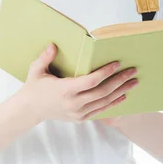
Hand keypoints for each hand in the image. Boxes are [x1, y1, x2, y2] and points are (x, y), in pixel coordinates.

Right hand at [15, 42, 138, 123]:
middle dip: (119, 81)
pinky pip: (100, 110)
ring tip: (133, 82)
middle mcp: (73, 103)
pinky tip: (123, 96)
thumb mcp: (36, 70)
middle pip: (102, 92)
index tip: (117, 63)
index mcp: (64, 90)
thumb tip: (53, 45)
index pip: (91, 81)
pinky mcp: (80, 118)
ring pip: (104, 102)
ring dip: (120, 92)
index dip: (105, 72)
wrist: (29, 110)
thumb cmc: (34, 87)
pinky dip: (113, 103)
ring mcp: (78, 113)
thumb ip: (45, 57)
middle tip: (132, 71)